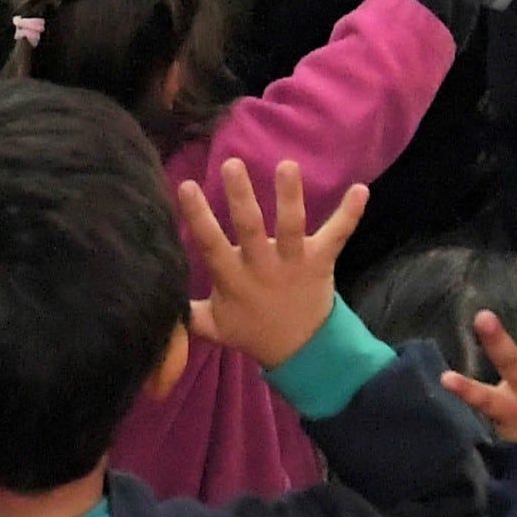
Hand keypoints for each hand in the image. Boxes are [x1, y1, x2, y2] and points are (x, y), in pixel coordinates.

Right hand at [176, 158, 366, 368]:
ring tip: (287, 166)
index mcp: (233, 279)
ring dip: (290, 197)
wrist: (302, 351)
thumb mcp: (214, 327)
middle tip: (233, 165)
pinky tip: (361, 190)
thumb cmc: (252, 330)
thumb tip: (155, 299)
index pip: (211, 244)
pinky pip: (337, 236)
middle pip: (250, 229)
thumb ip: (185, 314)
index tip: (187, 185)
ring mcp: (294, 263)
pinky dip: (350, 214)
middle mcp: (262, 267)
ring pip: (291, 227)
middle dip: (241, 197)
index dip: (199, 216)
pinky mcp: (320, 262)